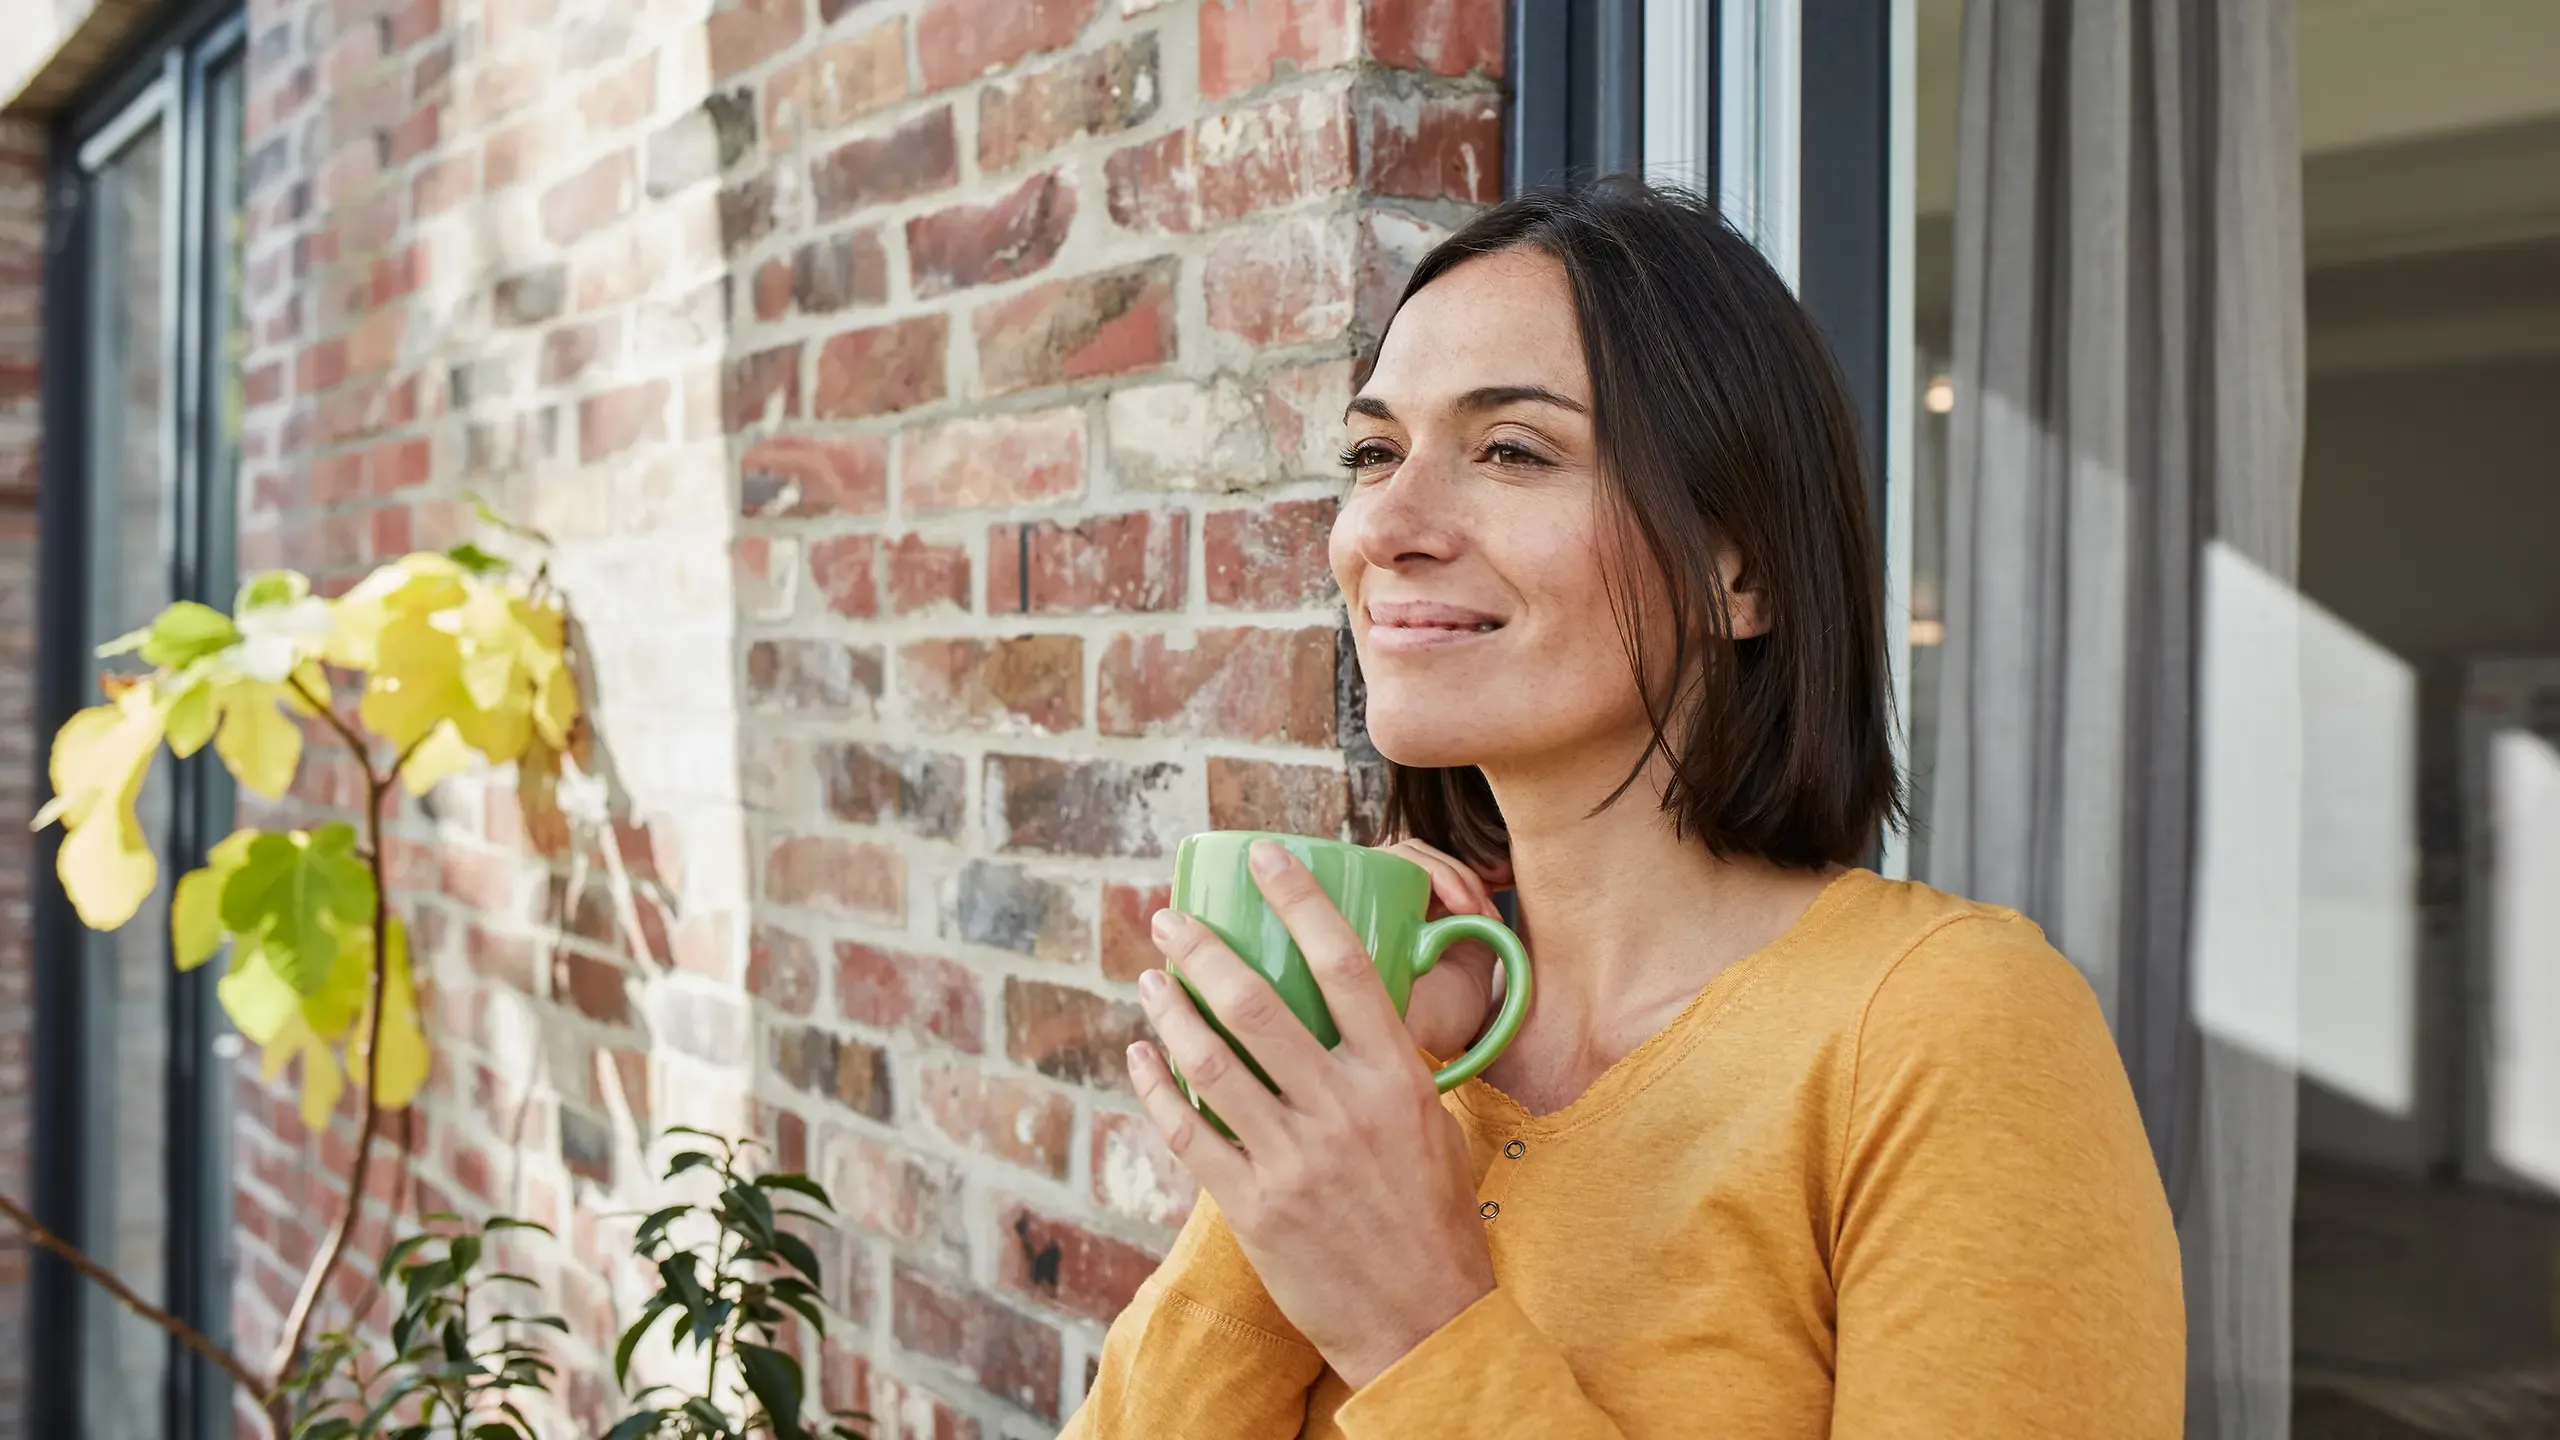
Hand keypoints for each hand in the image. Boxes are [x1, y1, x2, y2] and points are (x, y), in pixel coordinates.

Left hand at [1128, 839, 1494, 1388]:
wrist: (1423, 1321)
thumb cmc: (1429, 1216)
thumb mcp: (1429, 1122)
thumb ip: (1384, 1062)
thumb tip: (1348, 1000)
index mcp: (1396, 1076)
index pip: (1346, 963)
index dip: (1300, 898)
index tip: (1263, 855)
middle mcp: (1345, 1108)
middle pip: (1258, 1003)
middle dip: (1202, 949)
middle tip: (1169, 918)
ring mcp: (1295, 1158)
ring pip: (1211, 1061)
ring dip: (1169, 1010)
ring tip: (1149, 979)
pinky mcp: (1254, 1205)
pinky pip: (1188, 1131)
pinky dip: (1154, 1087)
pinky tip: (1140, 1057)